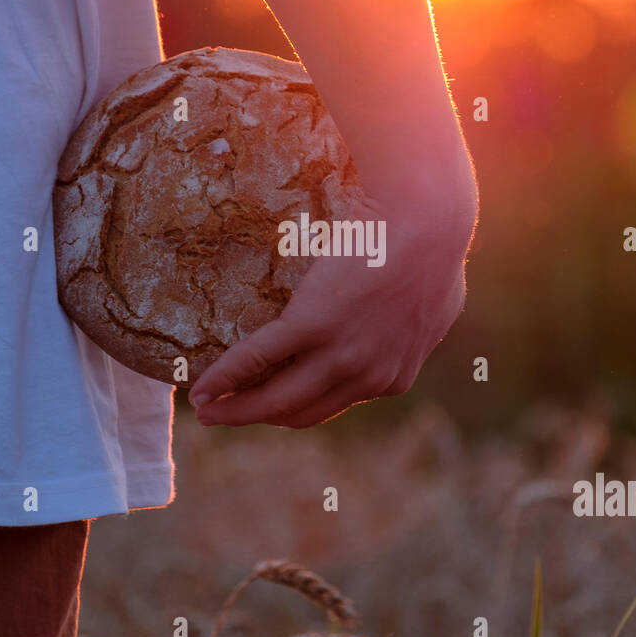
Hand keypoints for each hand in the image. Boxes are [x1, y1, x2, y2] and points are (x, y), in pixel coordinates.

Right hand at [187, 189, 474, 427]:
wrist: (428, 219)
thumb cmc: (434, 245)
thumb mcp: (434, 305)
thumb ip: (414, 328)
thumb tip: (407, 323)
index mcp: (393, 377)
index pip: (332, 406)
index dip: (294, 408)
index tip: (268, 403)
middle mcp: (365, 377)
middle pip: (299, 412)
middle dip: (257, 417)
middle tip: (225, 417)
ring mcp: (339, 354)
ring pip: (275, 399)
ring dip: (234, 410)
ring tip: (206, 410)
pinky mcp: (312, 325)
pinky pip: (257, 359)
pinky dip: (224, 379)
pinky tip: (201, 387)